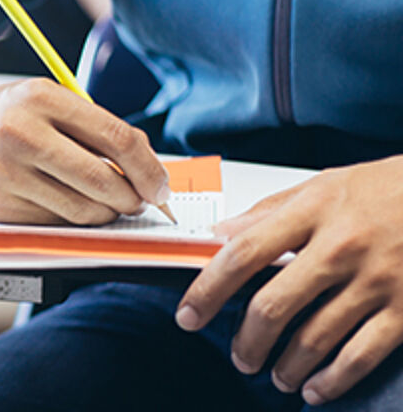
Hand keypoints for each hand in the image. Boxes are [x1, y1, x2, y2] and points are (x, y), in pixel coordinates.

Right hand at [0, 79, 169, 224]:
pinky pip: (54, 221)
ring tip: (104, 204)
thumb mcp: (46, 102)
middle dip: (132, 198)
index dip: (149, 169)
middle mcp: (20, 133)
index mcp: (41, 98)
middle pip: (103, 180)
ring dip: (105, 213)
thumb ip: (93, 129)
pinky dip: (71, 218)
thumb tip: (149, 169)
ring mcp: (5, 172)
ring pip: (82, 209)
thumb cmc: (5, 116)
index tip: (160, 186)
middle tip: (138, 201)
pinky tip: (65, 204)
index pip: (117, 138)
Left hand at [177, 156, 402, 404]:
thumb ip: (269, 211)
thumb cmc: (387, 188)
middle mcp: (341, 246)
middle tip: (239, 356)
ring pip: (314, 337)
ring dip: (287, 365)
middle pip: (273, 305)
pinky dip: (333, 379)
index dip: (208, 289)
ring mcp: (376, 280)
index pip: (243, 253)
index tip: (189, 314)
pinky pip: (361, 354)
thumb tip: (220, 235)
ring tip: (277, 375)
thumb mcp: (323, 185)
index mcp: (313, 211)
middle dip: (247, 340)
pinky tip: (316, 388)